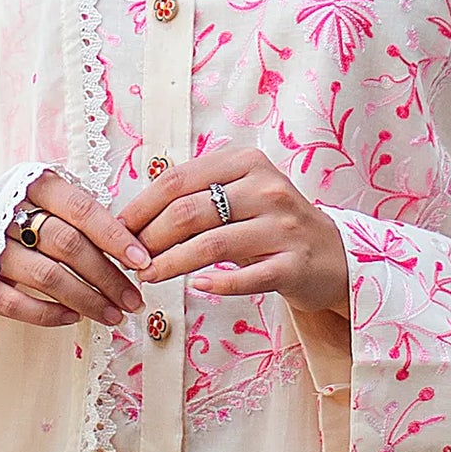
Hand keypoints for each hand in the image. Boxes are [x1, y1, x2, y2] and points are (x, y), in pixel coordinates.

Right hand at [0, 171, 151, 330]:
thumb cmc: (15, 213)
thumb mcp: (44, 197)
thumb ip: (78, 214)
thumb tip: (130, 245)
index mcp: (33, 185)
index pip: (81, 209)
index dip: (114, 235)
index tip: (141, 260)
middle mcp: (7, 213)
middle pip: (69, 245)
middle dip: (108, 276)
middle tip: (134, 300)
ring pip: (48, 277)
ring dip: (87, 300)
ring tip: (114, 315)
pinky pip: (17, 304)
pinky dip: (49, 313)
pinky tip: (74, 317)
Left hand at [120, 144, 349, 318]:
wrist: (333, 256)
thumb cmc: (272, 225)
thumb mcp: (239, 198)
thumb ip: (197, 198)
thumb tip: (133, 219)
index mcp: (246, 163)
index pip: (178, 179)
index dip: (141, 206)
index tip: (118, 229)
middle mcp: (267, 188)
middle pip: (190, 211)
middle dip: (149, 238)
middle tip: (129, 259)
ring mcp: (283, 226)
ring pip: (211, 244)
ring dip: (171, 263)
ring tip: (148, 276)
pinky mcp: (293, 264)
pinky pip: (246, 276)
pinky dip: (216, 284)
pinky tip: (196, 289)